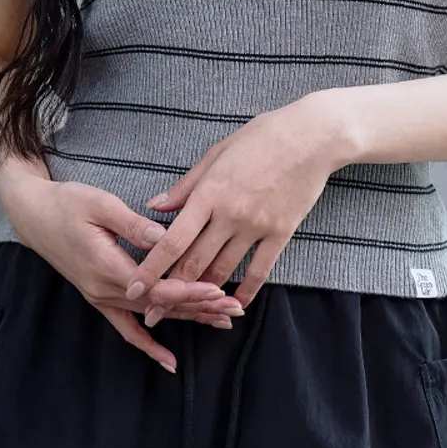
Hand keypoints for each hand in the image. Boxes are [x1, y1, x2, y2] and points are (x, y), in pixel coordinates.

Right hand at [1, 177, 246, 371]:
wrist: (33, 215)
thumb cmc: (66, 203)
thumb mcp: (100, 204)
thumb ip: (133, 224)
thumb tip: (164, 238)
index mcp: (107, 266)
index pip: (156, 288)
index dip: (189, 291)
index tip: (218, 291)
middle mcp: (104, 289)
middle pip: (160, 306)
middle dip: (200, 308)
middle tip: (233, 310)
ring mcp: (100, 296)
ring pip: (150, 316)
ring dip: (185, 319)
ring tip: (220, 322)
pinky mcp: (98, 296)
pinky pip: (125, 328)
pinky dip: (147, 345)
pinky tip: (168, 360)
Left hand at [122, 96, 345, 310]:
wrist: (312, 137)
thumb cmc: (262, 136)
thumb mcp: (218, 153)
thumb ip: (186, 185)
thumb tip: (155, 206)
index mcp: (209, 192)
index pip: (172, 240)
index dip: (151, 269)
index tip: (134, 288)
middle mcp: (229, 214)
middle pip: (193, 262)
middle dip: (170, 291)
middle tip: (154, 311)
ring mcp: (256, 226)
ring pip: (222, 270)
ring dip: (202, 292)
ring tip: (186, 308)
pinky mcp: (281, 233)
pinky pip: (259, 271)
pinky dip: (245, 291)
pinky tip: (234, 303)